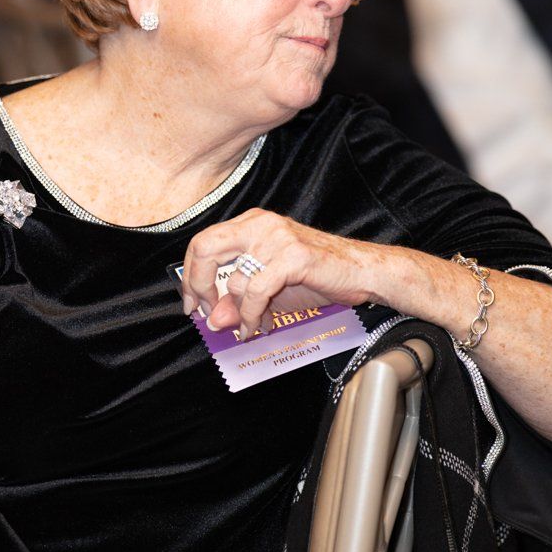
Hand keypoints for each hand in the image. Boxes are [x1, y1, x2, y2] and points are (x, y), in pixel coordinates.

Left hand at [182, 208, 379, 339]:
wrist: (361, 272)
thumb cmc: (317, 275)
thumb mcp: (268, 289)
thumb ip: (237, 299)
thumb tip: (212, 320)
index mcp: (251, 223)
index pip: (202, 242)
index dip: (190, 276)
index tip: (191, 303)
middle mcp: (260, 224)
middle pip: (205, 248)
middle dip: (198, 286)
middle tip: (205, 314)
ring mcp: (276, 238)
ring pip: (234, 280)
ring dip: (237, 314)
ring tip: (250, 327)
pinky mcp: (292, 256)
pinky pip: (256, 291)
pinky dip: (252, 316)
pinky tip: (258, 327)